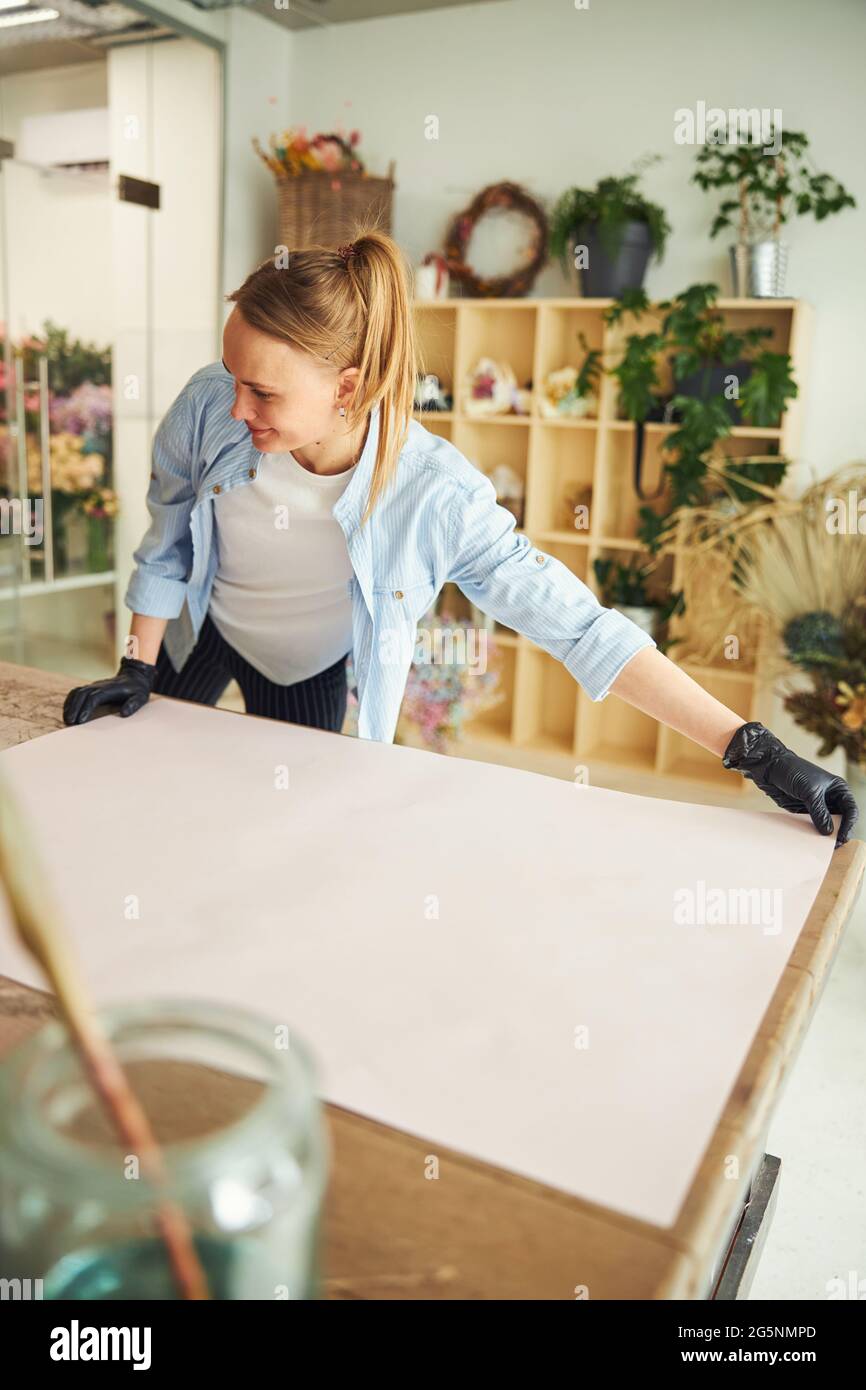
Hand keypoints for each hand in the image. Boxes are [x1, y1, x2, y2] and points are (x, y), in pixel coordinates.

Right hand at [63, 657, 157, 725]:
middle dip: (74, 708)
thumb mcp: (141, 697)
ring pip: (77, 692)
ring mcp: (94, 685)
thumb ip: (133, 704)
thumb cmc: (138, 689)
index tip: (80, 720)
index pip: (94, 697)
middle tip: (70, 722)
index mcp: (111, 689)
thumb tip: (124, 713)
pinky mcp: (91, 688)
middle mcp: (100, 685)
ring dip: (70, 705)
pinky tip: (67, 711)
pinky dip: (70, 701)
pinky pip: (77, 692)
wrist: (135, 676)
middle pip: (82, 694)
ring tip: (66, 719)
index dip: (86, 708)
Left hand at [722, 721, 859, 848]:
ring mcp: (818, 806)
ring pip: (826, 825)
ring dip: (824, 836)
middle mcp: (831, 798)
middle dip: (838, 833)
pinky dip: (812, 834)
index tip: (841, 837)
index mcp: (838, 789)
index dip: (848, 825)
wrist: (769, 767)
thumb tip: (828, 832)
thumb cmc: (793, 771)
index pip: (850, 810)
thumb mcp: (809, 791)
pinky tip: (809, 842)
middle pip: (841, 821)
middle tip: (832, 847)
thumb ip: (819, 812)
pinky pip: (811, 825)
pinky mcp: (804, 812)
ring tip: (821, 848)